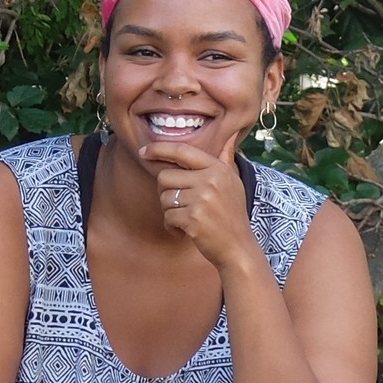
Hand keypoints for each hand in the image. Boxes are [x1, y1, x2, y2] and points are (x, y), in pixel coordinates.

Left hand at [141, 132, 253, 265]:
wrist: (238, 247)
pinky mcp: (194, 219)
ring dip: (170, 212)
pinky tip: (185, 231)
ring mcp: (202, 200)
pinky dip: (172, 227)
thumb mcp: (233, 182)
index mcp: (218, 169)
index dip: (159, 149)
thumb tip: (229, 135)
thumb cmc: (232, 215)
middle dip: (166, 192)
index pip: (182, 150)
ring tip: (187, 219)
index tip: (144, 152)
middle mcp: (210, 181)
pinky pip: (167, 217)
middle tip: (180, 205)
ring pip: (164, 198)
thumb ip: (225, 159)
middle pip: (165, 176)